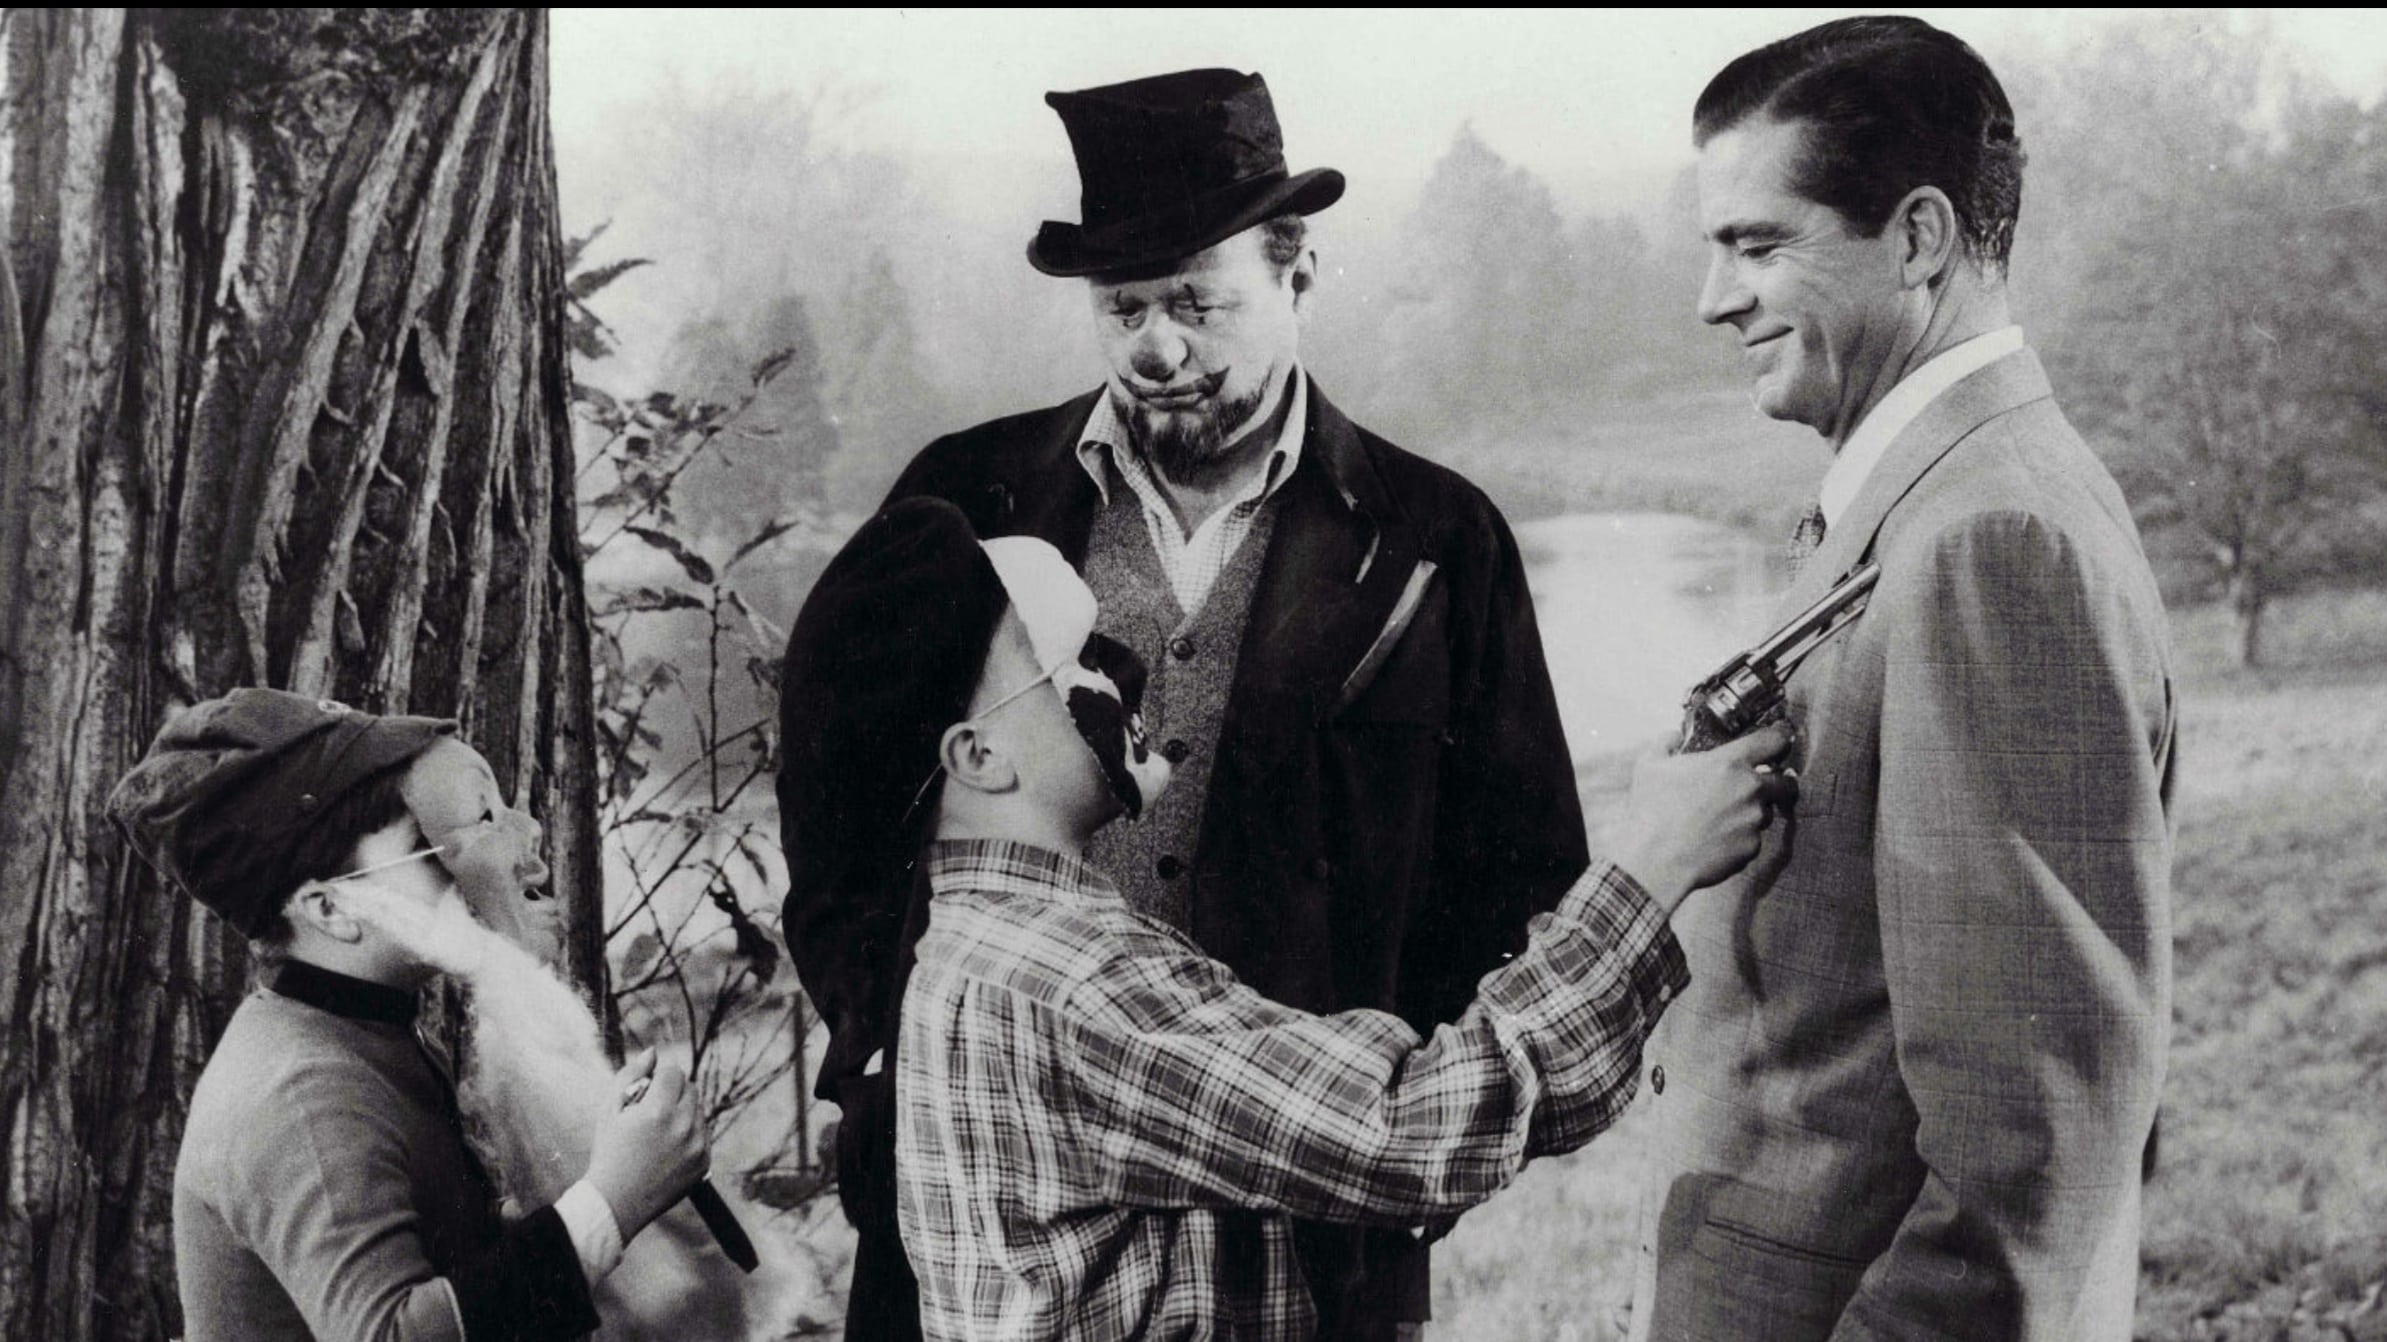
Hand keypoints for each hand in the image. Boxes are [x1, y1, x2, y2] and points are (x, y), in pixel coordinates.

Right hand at [585, 1050, 709, 1240]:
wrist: (616, 1202)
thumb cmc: (609, 1152)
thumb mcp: (609, 1110)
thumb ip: (630, 1075)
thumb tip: (653, 1052)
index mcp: (658, 1111)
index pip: (674, 1072)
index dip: (658, 1080)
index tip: (644, 1095)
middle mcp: (683, 1127)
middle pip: (690, 1088)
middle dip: (673, 1093)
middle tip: (651, 1113)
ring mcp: (697, 1146)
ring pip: (699, 1110)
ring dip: (683, 1113)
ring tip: (657, 1134)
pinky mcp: (704, 1162)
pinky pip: (704, 1134)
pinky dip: (690, 1135)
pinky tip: (667, 1150)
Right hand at [1609, 722, 1798, 912]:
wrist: (1657, 860)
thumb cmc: (1652, 810)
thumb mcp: (1649, 765)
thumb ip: (1666, 742)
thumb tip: (1674, 736)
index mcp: (1729, 763)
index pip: (1774, 740)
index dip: (1780, 736)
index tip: (1780, 737)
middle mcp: (1750, 790)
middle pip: (1785, 782)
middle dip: (1779, 781)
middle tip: (1763, 783)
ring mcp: (1754, 821)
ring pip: (1766, 812)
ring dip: (1753, 812)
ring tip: (1723, 818)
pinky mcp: (1752, 848)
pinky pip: (1752, 838)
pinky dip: (1739, 838)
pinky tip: (1715, 839)